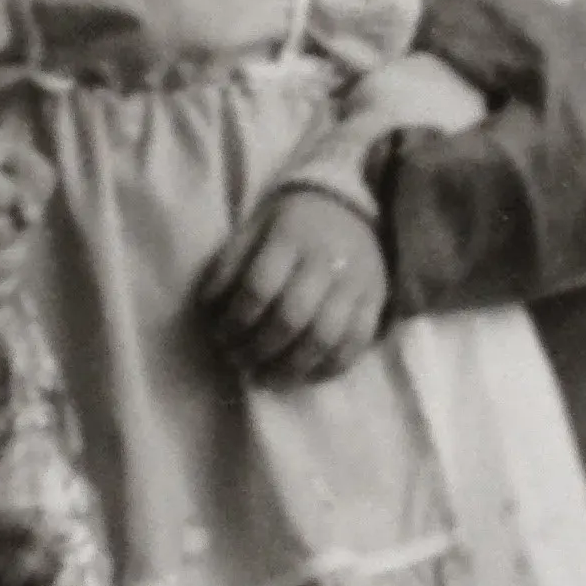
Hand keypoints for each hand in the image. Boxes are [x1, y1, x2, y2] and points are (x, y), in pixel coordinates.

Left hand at [197, 189, 387, 386]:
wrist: (347, 207)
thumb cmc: (289, 225)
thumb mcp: (253, 228)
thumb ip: (229, 265)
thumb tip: (209, 307)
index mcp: (290, 236)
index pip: (259, 286)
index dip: (235, 320)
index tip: (220, 336)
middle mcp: (327, 260)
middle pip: (292, 316)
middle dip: (259, 348)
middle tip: (239, 361)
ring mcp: (357, 282)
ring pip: (325, 338)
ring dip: (290, 367)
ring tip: (265, 378)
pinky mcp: (376, 301)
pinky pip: (355, 344)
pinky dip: (327, 368)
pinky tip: (302, 376)